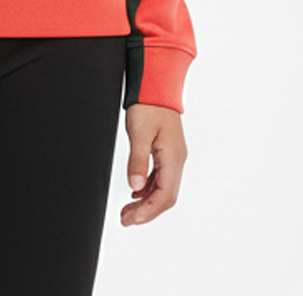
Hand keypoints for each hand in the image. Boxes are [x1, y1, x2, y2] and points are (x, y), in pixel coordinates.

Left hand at [121, 103, 186, 226]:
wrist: (156, 84)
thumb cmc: (149, 104)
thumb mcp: (139, 132)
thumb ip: (137, 160)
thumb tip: (135, 187)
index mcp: (173, 157)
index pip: (165, 195)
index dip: (148, 211)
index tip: (131, 219)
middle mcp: (177, 159)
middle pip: (165, 196)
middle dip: (146, 211)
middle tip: (125, 219)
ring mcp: (173, 156)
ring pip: (163, 188)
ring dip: (146, 201)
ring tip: (127, 210)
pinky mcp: (166, 151)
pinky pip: (160, 177)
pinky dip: (147, 188)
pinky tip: (135, 192)